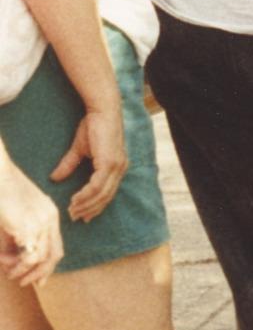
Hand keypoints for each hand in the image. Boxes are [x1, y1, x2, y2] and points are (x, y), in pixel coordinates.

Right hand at [0, 161, 62, 285]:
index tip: (38, 280)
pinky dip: (18, 265)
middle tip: (24, 282)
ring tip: (10, 273)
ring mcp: (42, 222)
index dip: (48, 265)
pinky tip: (5, 263)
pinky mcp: (30, 226)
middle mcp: (50, 218)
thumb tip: (14, 258)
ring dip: (24, 270)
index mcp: (49, 214)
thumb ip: (16, 236)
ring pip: (41, 258)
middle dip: (40, 273)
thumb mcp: (12, 216)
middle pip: (54, 255)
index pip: (56, 245)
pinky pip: (31, 256)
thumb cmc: (0, 194)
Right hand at [50, 103, 127, 221]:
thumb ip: (70, 164)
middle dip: (91, 209)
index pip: (109, 192)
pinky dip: (86, 194)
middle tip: (75, 218)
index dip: (97, 205)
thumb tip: (55, 178)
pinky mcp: (110, 162)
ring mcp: (117, 166)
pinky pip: (98, 185)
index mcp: (117, 166)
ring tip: (72, 211)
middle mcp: (120, 168)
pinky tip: (75, 200)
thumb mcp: (80, 149)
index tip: (84, 216)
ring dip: (86, 204)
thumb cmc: (93, 126)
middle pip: (106, 196)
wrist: (102, 111)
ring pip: (102, 194)